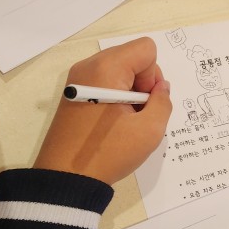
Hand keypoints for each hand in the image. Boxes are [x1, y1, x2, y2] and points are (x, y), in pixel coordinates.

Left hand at [34, 37, 171, 183]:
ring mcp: (77, 80)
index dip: (153, 76)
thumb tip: (160, 88)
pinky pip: (104, 83)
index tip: (143, 103)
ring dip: (129, 93)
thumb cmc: (108, 153)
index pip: (146, 49)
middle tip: (134, 115)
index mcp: (106, 68)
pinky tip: (110, 123)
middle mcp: (88, 66)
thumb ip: (163, 101)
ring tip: (122, 122)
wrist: (65, 178)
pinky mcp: (73, 94)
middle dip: (142, 84)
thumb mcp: (149, 130)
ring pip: (119, 72)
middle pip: (132, 58)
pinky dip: (115, 98)